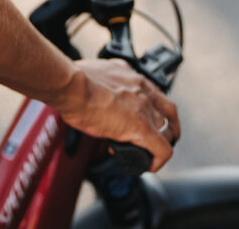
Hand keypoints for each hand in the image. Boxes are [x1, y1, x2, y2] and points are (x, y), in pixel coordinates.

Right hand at [50, 58, 179, 172]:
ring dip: (160, 144)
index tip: (144, 118)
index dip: (153, 109)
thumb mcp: (93, 76)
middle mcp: (141, 87)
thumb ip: (102, 85)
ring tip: (148, 154)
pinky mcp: (142, 127)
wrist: (70, 86)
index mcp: (129, 74)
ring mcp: (144, 107)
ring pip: (168, 132)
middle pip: (168, 111)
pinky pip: (162, 150)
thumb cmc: (72, 81)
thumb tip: (94, 97)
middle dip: (165, 127)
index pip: (153, 92)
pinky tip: (147, 165)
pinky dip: (157, 160)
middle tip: (155, 138)